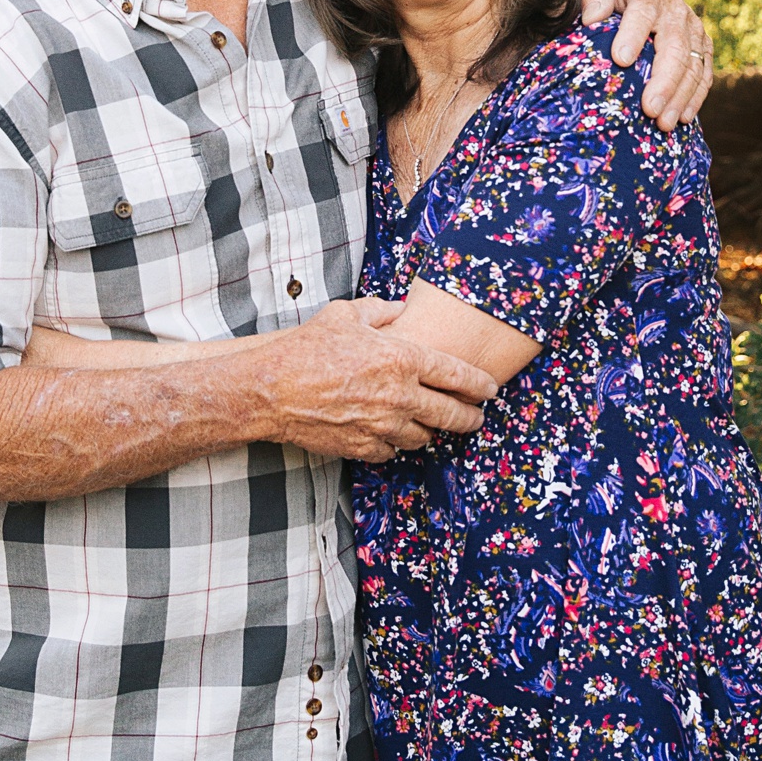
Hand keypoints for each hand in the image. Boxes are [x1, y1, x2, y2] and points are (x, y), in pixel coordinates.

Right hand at [258, 297, 495, 461]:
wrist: (270, 390)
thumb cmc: (307, 348)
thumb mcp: (347, 315)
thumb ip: (382, 312)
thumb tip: (401, 308)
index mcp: (402, 359)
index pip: (458, 376)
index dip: (481, 385)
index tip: (490, 389)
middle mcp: (399, 396)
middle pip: (453, 415)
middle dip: (471, 418)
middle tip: (477, 417)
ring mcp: (383, 426)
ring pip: (426, 437)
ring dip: (432, 431)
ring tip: (433, 425)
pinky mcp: (364, 448)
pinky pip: (395, 452)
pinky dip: (398, 443)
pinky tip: (393, 434)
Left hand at [577, 0, 715, 126]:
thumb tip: (591, 18)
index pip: (643, 13)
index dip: (633, 36)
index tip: (620, 60)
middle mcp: (676, 11)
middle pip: (675, 47)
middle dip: (663, 81)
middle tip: (648, 109)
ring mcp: (693, 30)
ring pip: (692, 66)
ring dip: (680, 97)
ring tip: (663, 123)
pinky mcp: (702, 46)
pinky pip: (704, 74)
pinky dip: (695, 97)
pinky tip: (683, 119)